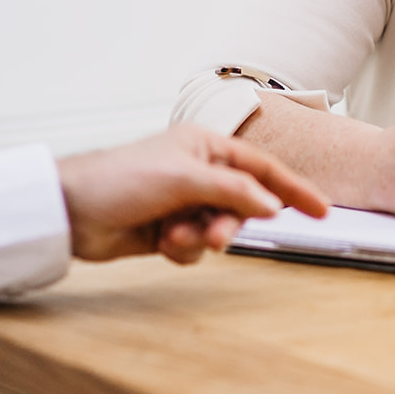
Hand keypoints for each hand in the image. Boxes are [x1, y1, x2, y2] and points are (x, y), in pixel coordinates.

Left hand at [57, 123, 329, 263]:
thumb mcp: (184, 179)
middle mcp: (199, 171)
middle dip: (230, 223)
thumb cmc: (120, 179)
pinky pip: (196, 246)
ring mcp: (184, 201)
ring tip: (175, 235)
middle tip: (215, 236)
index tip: (322, 210)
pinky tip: (160, 240)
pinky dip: (182, 247)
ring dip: (201, 237)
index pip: (263, 168)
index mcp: (206, 146)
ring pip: (219, 229)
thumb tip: (271, 205)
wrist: (72, 211)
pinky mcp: (169, 228)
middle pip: (242, 204)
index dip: (294, 189)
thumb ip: (233, 190)